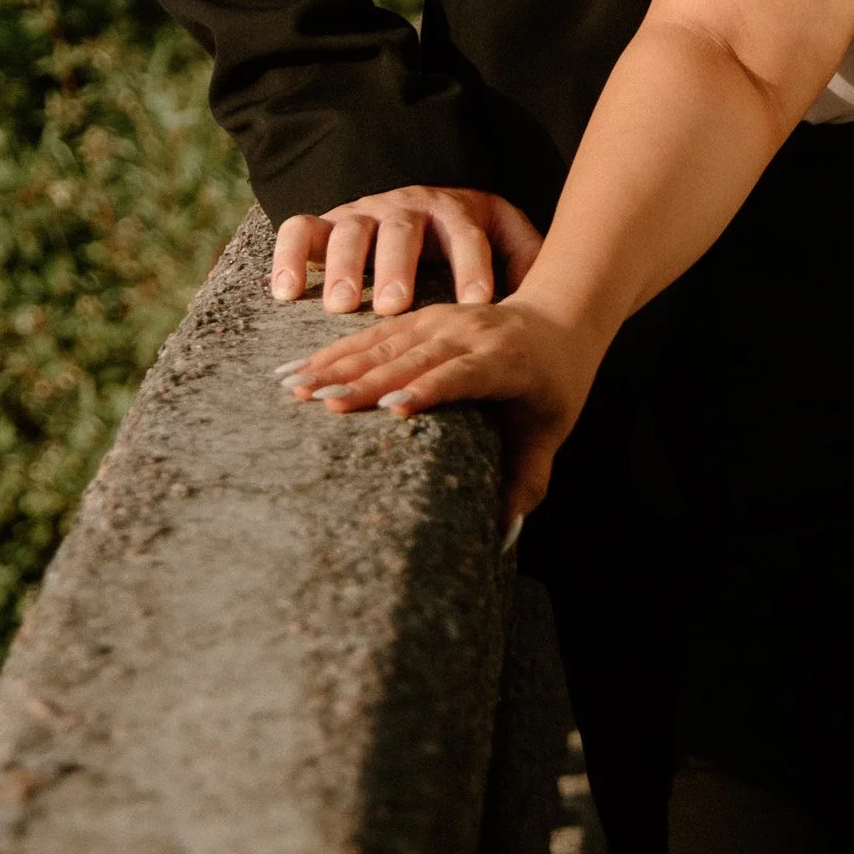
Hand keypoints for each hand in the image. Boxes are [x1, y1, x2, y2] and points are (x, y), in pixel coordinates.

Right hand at [268, 186, 543, 315]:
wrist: (425, 215)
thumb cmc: (473, 247)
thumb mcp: (508, 245)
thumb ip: (532, 262)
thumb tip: (568, 288)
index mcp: (457, 211)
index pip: (469, 233)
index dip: (473, 266)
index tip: (477, 306)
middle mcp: (407, 206)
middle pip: (403, 227)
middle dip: (398, 265)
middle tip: (394, 307)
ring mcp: (362, 212)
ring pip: (349, 228)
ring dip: (341, 266)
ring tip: (338, 307)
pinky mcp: (323, 225)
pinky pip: (298, 230)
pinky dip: (287, 256)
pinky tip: (282, 293)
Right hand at [277, 294, 591, 541]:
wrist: (559, 319)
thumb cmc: (553, 386)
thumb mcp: (549, 432)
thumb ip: (527, 481)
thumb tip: (501, 537)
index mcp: (505, 361)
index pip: (462, 374)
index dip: (428, 388)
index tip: (390, 408)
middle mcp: (471, 333)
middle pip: (413, 356)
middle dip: (366, 379)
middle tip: (318, 404)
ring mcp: (443, 319)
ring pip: (386, 341)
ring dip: (338, 363)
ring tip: (294, 387)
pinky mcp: (423, 316)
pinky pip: (375, 332)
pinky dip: (336, 349)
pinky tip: (299, 367)